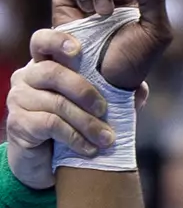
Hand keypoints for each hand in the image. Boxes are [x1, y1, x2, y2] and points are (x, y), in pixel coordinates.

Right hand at [7, 30, 115, 185]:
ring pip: (56, 103)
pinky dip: (75, 137)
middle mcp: (27, 77)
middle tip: (104, 111)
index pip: (42, 42)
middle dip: (85, 91)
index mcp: (45, 66)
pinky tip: (89, 149)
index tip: (78, 51)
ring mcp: (19, 99)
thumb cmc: (74, 129)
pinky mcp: (18, 123)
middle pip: (53, 72)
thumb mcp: (95, 110)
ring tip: (106, 139)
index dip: (58, 41)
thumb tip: (140, 89)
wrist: (48, 166)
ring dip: (87, 123)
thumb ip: (115, 96)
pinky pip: (50, 124)